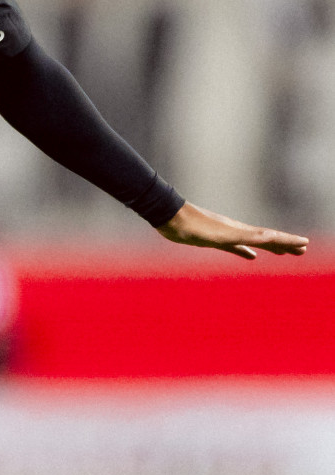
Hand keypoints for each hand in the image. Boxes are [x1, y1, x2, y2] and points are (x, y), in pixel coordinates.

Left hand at [157, 201, 307, 260]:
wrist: (170, 217)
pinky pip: (236, 247)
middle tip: (302, 251)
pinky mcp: (214, 239)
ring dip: (270, 248)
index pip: (270, 236)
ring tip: (282, 254)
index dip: (287, 241)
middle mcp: (237, 230)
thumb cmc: (194, 226)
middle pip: (267, 239)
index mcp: (241, 230)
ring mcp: (226, 234)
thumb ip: (245, 237)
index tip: (304, 244)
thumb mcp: (222, 234)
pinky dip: (246, 252)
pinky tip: (250, 257)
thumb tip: (269, 236)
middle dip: (285, 245)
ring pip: (254, 242)